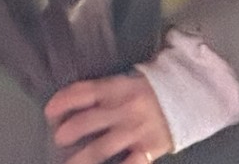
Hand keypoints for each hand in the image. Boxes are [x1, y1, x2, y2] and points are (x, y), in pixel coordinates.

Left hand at [45, 72, 174, 163]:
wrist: (189, 96)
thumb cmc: (153, 90)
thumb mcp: (127, 81)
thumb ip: (104, 91)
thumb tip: (72, 101)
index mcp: (117, 88)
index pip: (84, 92)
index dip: (63, 102)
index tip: (50, 112)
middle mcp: (123, 109)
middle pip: (88, 121)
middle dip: (68, 132)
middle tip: (59, 139)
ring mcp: (135, 130)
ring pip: (101, 147)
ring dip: (82, 158)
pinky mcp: (148, 148)